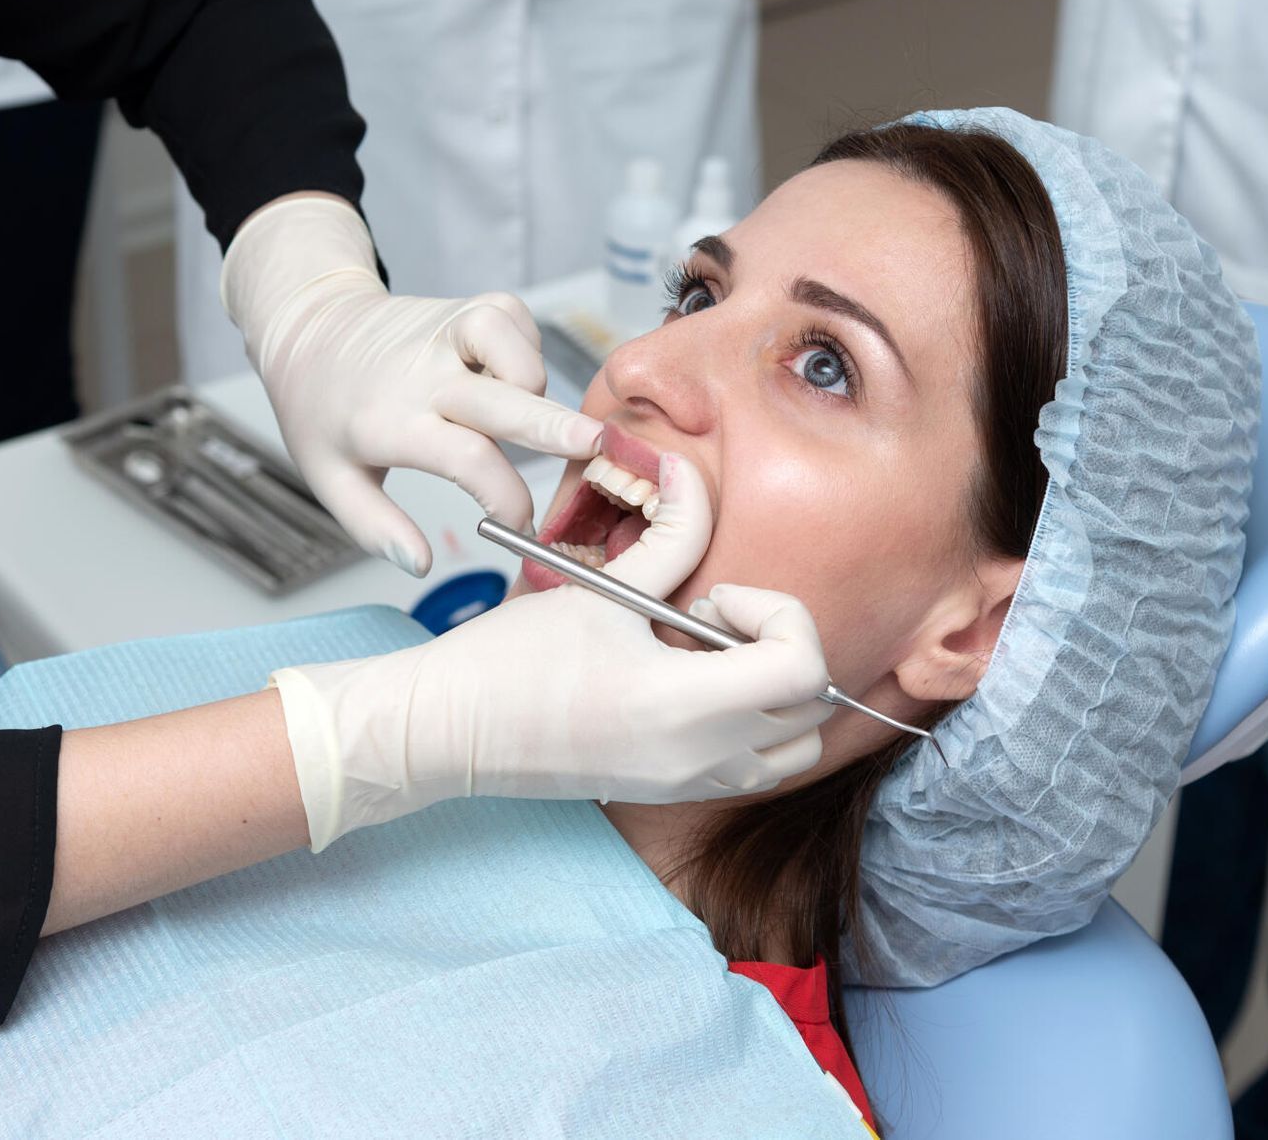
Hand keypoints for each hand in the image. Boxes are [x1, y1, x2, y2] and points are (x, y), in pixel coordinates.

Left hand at [222, 195, 601, 575]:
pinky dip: (527, 347)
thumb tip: (420, 563)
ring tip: (523, 410)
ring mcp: (448, 332)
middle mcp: (424, 374)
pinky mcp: (467, 306)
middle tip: (594, 446)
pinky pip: (516, 320)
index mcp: (390, 422)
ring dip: (533, 382)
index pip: (465, 458)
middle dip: (552, 425)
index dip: (505, 497)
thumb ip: (374, 528)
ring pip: (512, 344)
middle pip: (501, 397)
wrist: (311, 329)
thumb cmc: (325, 412)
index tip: (520, 527)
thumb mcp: (330, 480)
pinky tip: (509, 376)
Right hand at [273, 454, 834, 849]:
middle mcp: (698, 759)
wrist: (451, 731)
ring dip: (775, 693)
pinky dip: (752, 725)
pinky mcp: (674, 795)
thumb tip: (691, 473)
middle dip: (780, 646)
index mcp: (681, 706)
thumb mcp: (599, 589)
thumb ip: (668, 533)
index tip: (716, 599)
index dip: (778, 615)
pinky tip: (690, 688)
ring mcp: (689, 785)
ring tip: (706, 661)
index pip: (803, 667)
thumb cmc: (506, 665)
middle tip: (710, 622)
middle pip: (815, 707)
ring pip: (796, 747)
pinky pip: (757, 767)